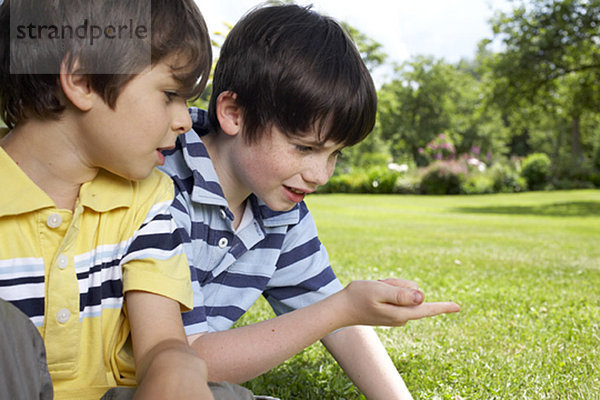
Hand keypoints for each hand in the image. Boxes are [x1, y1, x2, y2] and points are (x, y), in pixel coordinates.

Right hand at [335, 279, 459, 327]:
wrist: (341, 308)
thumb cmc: (358, 297)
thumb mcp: (380, 290)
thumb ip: (401, 294)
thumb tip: (422, 297)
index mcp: (401, 314)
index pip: (426, 309)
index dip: (443, 307)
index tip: (458, 307)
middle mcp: (402, 317)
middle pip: (413, 292)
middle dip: (398, 285)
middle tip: (379, 288)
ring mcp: (397, 315)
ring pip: (404, 291)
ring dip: (391, 286)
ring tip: (376, 291)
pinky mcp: (392, 312)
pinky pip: (397, 294)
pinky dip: (386, 289)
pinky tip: (374, 294)